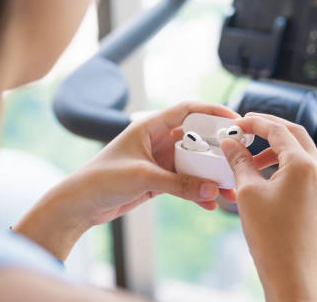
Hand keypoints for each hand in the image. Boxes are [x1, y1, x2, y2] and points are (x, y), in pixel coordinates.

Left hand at [14, 101, 238, 259]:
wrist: (79, 205)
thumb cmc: (102, 179)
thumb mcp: (143, 177)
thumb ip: (180, 183)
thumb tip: (212, 188)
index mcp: (151, 126)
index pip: (188, 110)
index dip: (213, 111)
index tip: (235, 121)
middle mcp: (158, 141)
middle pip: (196, 140)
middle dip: (217, 151)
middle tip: (237, 161)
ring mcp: (160, 161)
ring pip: (193, 165)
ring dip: (210, 176)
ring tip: (228, 189)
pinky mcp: (159, 180)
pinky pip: (185, 183)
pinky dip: (197, 192)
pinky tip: (210, 203)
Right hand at [221, 113, 316, 301]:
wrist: (293, 276)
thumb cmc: (273, 239)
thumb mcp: (248, 193)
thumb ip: (239, 162)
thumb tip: (230, 144)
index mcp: (304, 164)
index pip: (278, 129)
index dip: (255, 122)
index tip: (237, 123)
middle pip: (295, 134)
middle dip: (270, 128)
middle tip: (248, 129)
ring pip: (302, 152)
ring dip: (278, 148)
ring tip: (254, 157)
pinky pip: (306, 170)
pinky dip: (287, 165)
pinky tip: (268, 176)